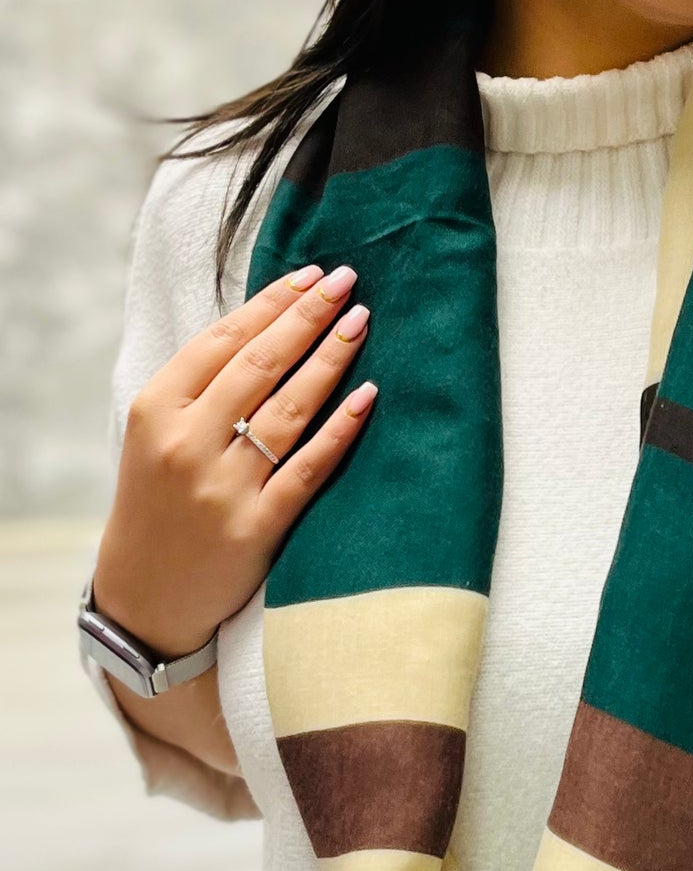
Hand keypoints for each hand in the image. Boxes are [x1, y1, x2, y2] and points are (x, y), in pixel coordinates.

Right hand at [92, 263, 377, 657]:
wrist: (145, 596)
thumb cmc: (156, 504)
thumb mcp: (154, 436)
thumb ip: (198, 388)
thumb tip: (265, 327)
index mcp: (156, 409)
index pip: (222, 340)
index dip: (271, 303)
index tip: (309, 275)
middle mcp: (187, 442)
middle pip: (260, 364)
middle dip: (308, 316)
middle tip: (346, 281)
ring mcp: (223, 485)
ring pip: (289, 408)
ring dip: (331, 358)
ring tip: (361, 321)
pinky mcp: (257, 526)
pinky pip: (309, 467)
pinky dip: (341, 429)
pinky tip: (368, 396)